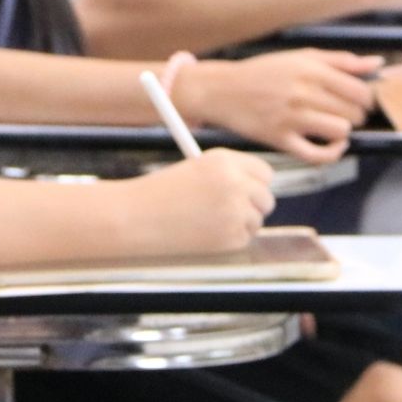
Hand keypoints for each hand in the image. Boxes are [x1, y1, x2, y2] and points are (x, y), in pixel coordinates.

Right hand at [119, 147, 275, 253]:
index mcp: (224, 161)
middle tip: (233, 211)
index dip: (256, 183)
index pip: (264, 172)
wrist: (134, 218)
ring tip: (209, 223)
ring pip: (257, 221)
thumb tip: (254, 188)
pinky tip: (204, 234)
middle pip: (266, 198)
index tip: (249, 191)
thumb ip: (226, 174)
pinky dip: (229, 240)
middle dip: (253, 206)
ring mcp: (235, 212)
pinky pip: (243, 239)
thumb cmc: (158, 194)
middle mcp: (234, 183)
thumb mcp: (194, 169)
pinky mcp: (230, 237)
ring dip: (241, 224)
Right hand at [175, 50, 381, 162]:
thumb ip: (342, 61)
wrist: (224, 90)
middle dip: (356, 116)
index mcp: (311, 70)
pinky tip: (333, 146)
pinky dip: (332, 153)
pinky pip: (318, 155)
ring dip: (343, 132)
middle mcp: (303, 93)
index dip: (367, 99)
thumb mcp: (302, 57)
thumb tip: (378, 64)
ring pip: (340, 132)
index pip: (360, 91)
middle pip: (353, 113)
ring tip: (334, 126)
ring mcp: (292, 118)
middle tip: (345, 113)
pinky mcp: (281, 140)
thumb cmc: (265, 72)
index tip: (360, 102)